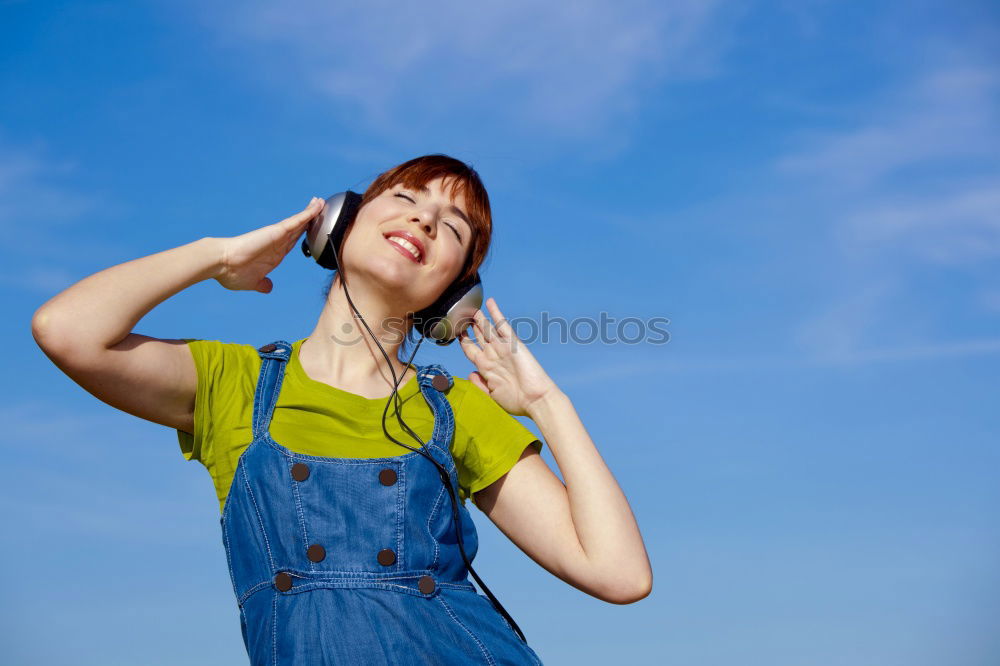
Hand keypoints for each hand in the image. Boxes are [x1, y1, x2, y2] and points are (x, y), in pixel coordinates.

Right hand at [214, 197, 324, 292]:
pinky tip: (317, 206)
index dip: (303, 235)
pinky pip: (296, 221)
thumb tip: (268, 287)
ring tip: (321, 202)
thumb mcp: (253, 282)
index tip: (311, 229)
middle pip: (298, 229)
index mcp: (274, 255)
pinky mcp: (275, 232)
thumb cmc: (232, 273)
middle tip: (320, 209)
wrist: (221, 264)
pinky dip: (307, 214)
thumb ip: (262, 284)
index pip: (293, 242)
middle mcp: (277, 244)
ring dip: (311, 212)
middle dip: (310, 220)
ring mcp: (277, 237)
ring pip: (299, 222)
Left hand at [458, 297, 560, 416]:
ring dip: (479, 318)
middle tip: (461, 314)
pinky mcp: (513, 343)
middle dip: (469, 326)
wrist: (536, 400)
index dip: (463, 341)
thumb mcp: (492, 394)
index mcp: (486, 367)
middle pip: (478, 336)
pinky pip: (502, 325)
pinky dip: (496, 313)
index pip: (471, 350)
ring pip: (487, 328)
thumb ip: (479, 384)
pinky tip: (490, 302)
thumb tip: (470, 373)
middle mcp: (493, 355)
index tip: (455, 332)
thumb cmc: (516, 401)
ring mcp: (502, 348)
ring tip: (471, 307)